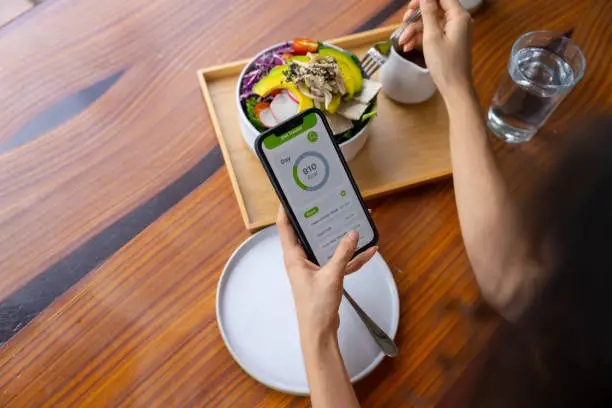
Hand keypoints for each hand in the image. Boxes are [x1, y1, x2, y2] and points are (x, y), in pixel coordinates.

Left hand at [277, 207, 376, 337]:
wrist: (320, 331)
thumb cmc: (316, 306)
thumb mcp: (332, 275)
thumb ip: (343, 253)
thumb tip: (352, 233)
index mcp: (294, 257)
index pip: (285, 227)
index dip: (286, 210)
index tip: (290, 194)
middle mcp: (301, 260)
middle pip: (309, 233)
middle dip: (320, 219)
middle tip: (328, 201)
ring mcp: (314, 268)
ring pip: (327, 247)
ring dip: (341, 238)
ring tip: (354, 222)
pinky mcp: (325, 276)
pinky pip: (339, 262)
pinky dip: (352, 258)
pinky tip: (368, 252)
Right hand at [398, 0, 473, 97]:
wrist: (455, 88)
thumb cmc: (445, 63)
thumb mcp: (432, 36)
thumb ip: (428, 12)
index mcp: (458, 16)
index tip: (410, 7)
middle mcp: (459, 20)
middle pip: (435, 8)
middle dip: (417, 16)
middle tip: (403, 20)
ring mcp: (454, 31)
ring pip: (431, 22)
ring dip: (415, 30)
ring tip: (402, 42)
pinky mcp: (450, 41)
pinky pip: (434, 33)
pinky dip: (421, 38)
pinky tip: (408, 47)